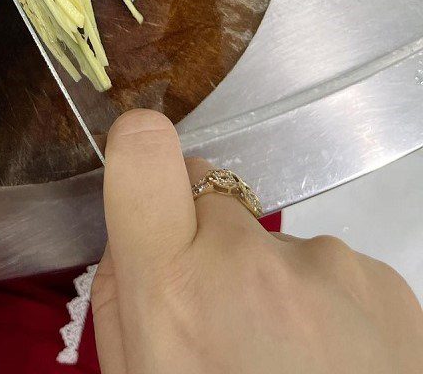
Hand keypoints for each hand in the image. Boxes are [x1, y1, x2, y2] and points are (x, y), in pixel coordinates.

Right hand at [93, 110, 422, 373]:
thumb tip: (132, 236)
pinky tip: (336, 364)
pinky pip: (327, 268)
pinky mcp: (382, 277)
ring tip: (292, 361)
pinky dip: (324, 304)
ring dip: (271, 284)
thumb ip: (120, 296)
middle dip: (207, 243)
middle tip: (225, 321)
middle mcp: (249, 260)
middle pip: (209, 196)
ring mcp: (325, 263)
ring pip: (271, 241)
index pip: (144, 155)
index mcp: (173, 289)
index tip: (146, 176)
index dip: (140, 150)